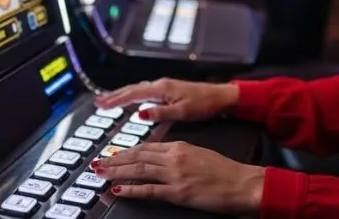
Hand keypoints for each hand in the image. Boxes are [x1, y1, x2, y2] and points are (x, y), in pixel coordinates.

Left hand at [93, 141, 264, 215]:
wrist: (241, 182)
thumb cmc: (224, 170)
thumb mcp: (199, 153)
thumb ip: (178, 154)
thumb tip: (160, 158)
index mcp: (179, 146)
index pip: (146, 147)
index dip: (126, 151)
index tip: (112, 154)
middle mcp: (174, 157)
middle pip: (137, 156)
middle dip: (115, 160)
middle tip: (97, 163)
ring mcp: (175, 174)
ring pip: (139, 170)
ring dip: (117, 172)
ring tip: (101, 174)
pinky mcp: (178, 192)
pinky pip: (149, 190)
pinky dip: (132, 190)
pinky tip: (118, 191)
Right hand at [95, 78, 238, 122]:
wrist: (221, 96)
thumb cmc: (204, 103)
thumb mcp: (183, 112)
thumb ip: (160, 113)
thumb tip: (140, 114)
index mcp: (162, 89)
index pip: (133, 94)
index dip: (116, 100)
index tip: (101, 106)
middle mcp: (161, 85)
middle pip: (132, 89)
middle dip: (114, 96)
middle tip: (97, 103)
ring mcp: (164, 86)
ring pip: (138, 89)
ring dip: (122, 94)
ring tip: (108, 100)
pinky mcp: (169, 90)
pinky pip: (145, 91)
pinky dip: (133, 94)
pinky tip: (131, 98)